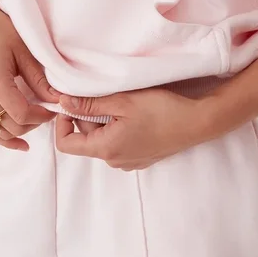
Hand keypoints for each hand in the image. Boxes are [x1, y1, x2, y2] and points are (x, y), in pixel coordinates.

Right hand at [0, 0, 60, 151]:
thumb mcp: (23, 50)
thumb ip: (39, 78)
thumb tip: (56, 99)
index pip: (22, 115)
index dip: (42, 116)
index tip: (54, 108)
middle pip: (10, 127)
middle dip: (33, 124)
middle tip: (47, 111)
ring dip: (18, 132)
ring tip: (34, 123)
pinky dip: (0, 134)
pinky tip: (15, 137)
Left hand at [55, 88, 204, 169]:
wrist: (195, 123)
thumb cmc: (161, 110)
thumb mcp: (122, 101)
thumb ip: (90, 104)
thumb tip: (63, 102)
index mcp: (105, 149)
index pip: (65, 144)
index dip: (62, 122)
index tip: (71, 102)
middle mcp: (114, 161)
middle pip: (85, 139)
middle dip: (87, 116)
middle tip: (104, 95)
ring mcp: (128, 162)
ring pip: (102, 139)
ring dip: (104, 121)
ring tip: (122, 103)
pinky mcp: (140, 158)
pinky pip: (117, 143)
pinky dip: (118, 127)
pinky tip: (134, 114)